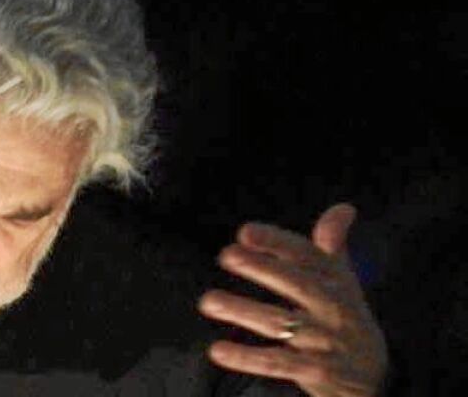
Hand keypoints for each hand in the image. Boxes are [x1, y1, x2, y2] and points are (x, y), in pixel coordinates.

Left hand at [198, 203, 387, 395]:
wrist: (374, 375)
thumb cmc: (345, 317)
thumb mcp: (343, 281)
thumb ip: (331, 245)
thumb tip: (344, 207)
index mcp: (334, 281)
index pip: (307, 255)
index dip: (277, 242)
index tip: (245, 232)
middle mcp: (331, 307)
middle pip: (297, 283)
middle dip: (262, 267)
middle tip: (226, 255)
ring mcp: (324, 339)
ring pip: (281, 323)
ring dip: (243, 311)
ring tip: (208, 301)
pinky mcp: (316, 371)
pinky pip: (278, 363)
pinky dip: (247, 358)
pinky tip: (217, 350)